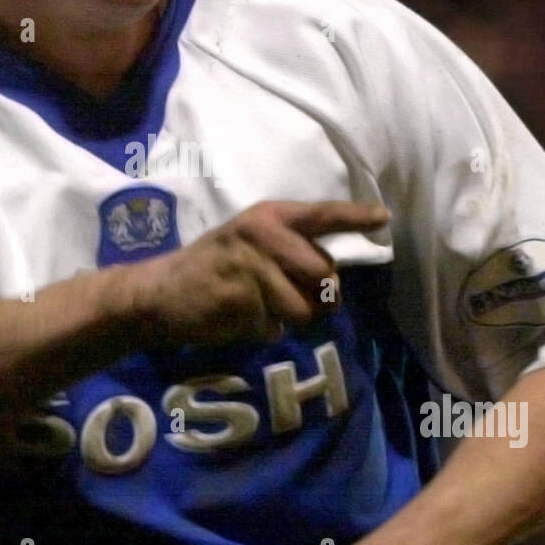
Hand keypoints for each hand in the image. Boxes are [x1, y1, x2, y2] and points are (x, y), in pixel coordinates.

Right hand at [127, 199, 389, 349]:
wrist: (161, 292)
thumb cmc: (215, 267)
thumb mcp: (250, 242)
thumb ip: (290, 250)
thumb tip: (333, 281)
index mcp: (268, 217)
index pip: (321, 214)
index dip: (355, 216)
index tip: (383, 218)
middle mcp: (263, 235)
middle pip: (324, 275)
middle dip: (319, 297)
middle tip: (292, 299)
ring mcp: (251, 268)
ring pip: (304, 308)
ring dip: (289, 318)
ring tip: (259, 307)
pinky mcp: (240, 301)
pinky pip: (276, 327)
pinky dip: (264, 330)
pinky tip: (239, 317)